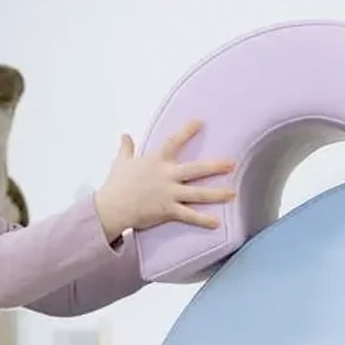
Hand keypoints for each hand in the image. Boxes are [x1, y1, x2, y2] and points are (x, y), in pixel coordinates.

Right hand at [95, 120, 234, 237]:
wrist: (111, 207)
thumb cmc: (116, 185)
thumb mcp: (121, 162)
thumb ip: (126, 148)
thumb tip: (125, 136)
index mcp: (156, 161)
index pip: (173, 141)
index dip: (187, 131)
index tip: (201, 121)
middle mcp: (166, 175)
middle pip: (196, 169)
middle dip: (215, 166)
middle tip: (232, 163)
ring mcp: (169, 193)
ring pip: (198, 193)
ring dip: (217, 194)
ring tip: (233, 193)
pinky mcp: (167, 210)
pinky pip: (189, 215)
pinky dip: (203, 220)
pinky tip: (217, 223)